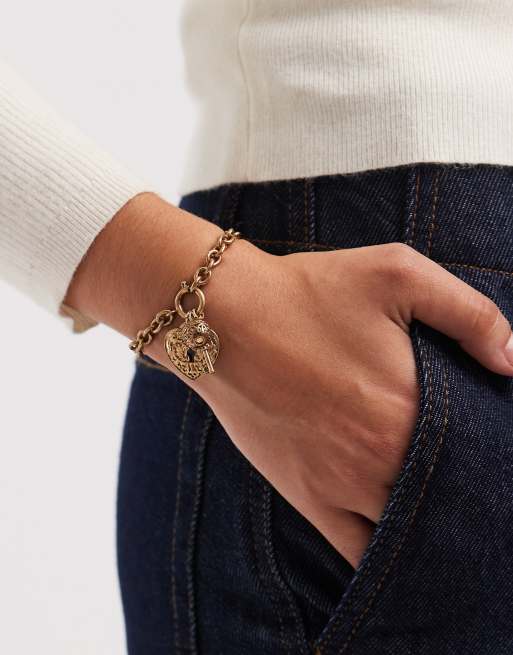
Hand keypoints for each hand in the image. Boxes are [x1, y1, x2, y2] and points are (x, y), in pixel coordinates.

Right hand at [194, 240, 512, 566]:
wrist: (223, 318)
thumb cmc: (308, 291)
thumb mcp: (397, 272)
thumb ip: (470, 313)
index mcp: (414, 407)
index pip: (485, 455)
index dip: (499, 459)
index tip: (500, 455)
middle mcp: (384, 458)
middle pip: (453, 497)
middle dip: (475, 493)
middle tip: (481, 484)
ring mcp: (343, 487)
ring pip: (412, 530)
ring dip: (436, 525)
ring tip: (450, 511)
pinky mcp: (308, 499)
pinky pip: (359, 552)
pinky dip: (387, 554)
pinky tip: (402, 540)